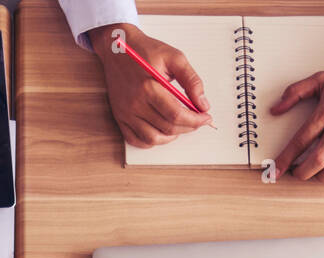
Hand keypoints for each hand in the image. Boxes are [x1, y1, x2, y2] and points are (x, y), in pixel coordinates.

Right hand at [88, 23, 211, 147]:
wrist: (117, 49)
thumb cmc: (145, 50)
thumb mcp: (174, 58)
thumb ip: (191, 80)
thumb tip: (203, 104)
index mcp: (149, 87)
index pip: (176, 115)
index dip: (195, 120)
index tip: (205, 117)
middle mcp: (135, 104)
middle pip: (167, 127)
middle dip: (188, 127)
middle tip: (198, 120)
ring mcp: (126, 113)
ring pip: (152, 138)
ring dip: (171, 137)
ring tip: (181, 126)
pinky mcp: (120, 117)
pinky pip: (135, 139)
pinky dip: (151, 141)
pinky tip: (162, 132)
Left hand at [271, 59, 323, 182]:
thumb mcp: (321, 79)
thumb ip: (296, 91)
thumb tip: (276, 109)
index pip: (301, 140)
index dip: (286, 159)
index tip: (276, 170)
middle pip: (318, 159)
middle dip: (303, 173)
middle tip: (298, 174)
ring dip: (323, 177)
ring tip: (317, 176)